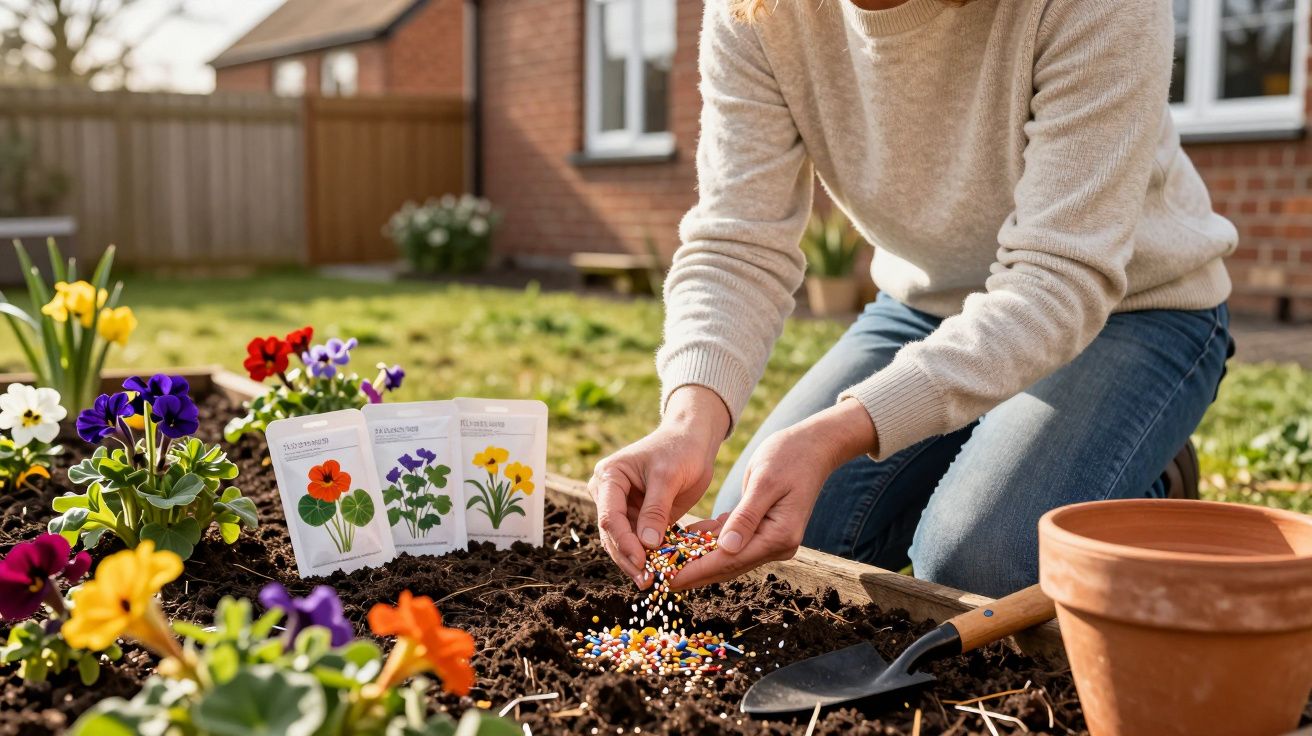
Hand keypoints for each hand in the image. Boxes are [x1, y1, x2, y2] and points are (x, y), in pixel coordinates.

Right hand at [588, 386, 730, 586]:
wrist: (693, 438)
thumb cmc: (680, 448)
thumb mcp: (668, 476)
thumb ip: (655, 509)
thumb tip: (647, 544)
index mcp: (609, 477)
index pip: (609, 516)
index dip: (624, 542)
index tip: (641, 561)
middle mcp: (609, 494)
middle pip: (612, 534)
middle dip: (628, 558)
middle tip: (646, 581)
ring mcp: (623, 507)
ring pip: (623, 541)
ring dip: (636, 562)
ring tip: (651, 581)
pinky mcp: (638, 516)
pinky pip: (639, 541)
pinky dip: (648, 555)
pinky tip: (658, 571)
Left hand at [668, 399, 876, 590]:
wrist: (815, 446)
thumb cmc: (790, 456)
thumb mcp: (764, 482)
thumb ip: (746, 516)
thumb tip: (726, 549)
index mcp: (778, 536)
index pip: (729, 561)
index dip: (696, 571)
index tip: (667, 579)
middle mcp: (777, 545)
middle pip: (727, 565)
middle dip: (693, 572)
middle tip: (658, 579)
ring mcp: (772, 539)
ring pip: (728, 556)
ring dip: (698, 560)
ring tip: (666, 564)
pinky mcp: (766, 529)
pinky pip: (733, 541)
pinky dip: (710, 542)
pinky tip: (686, 540)